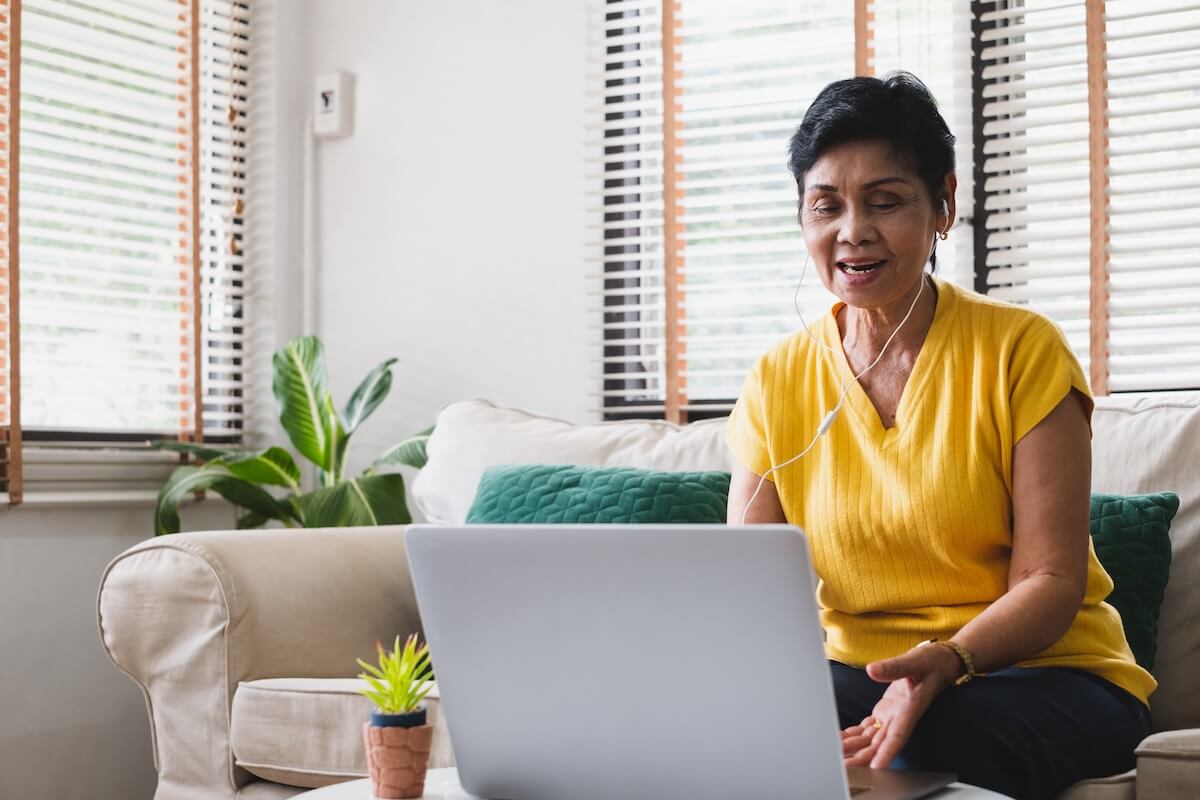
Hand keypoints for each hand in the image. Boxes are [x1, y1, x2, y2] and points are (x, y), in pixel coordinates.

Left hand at [841, 642, 961, 768]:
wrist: (939, 663)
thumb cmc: (932, 662)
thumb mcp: (915, 661)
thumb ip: (894, 667)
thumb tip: (872, 670)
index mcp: (910, 709)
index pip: (898, 735)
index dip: (887, 753)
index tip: (877, 767)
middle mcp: (900, 718)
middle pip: (880, 743)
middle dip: (862, 757)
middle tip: (844, 767)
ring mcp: (892, 716)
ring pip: (871, 738)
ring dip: (854, 747)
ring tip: (836, 756)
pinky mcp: (886, 711)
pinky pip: (868, 728)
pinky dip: (854, 734)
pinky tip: (841, 740)